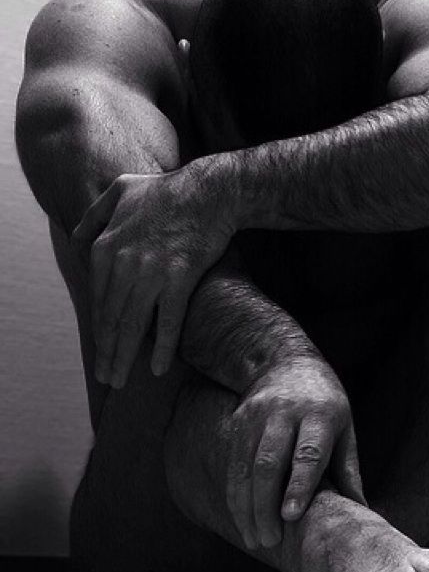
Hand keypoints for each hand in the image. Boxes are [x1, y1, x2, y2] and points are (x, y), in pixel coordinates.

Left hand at [71, 163, 235, 387]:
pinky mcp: (179, 279)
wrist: (209, 191)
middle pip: (111, 318)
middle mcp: (122, 264)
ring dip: (124, 357)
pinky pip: (168, 322)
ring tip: (120, 380)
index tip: (102, 349)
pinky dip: (163, 348)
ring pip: (133, 325)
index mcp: (105, 247)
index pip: (98, 299)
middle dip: (107, 352)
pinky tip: (157, 369)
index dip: (99, 329)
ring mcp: (150, 273)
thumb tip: (76, 238)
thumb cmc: (168, 191)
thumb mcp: (119, 191)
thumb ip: (94, 216)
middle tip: (106, 377)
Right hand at [227, 358, 365, 549]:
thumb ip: (348, 469)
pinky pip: (234, 463)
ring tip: (254, 538)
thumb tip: (360, 512)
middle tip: (270, 540)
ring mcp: (258, 416)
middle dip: (266, 504)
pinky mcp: (239, 422)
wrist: (284, 362)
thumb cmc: (324, 403)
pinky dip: (236, 493)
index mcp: (319, 414)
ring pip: (246, 466)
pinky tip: (241, 517)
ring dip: (246, 506)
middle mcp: (285, 412)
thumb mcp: (344, 427)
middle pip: (270, 462)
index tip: (291, 515)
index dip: (298, 484)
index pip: (307, 452)